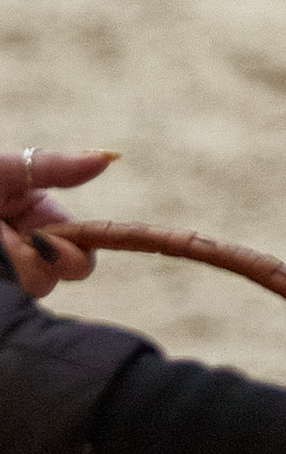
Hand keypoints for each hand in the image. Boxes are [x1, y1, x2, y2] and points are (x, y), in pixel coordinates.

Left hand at [1, 146, 112, 299]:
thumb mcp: (9, 169)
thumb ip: (55, 167)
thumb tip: (107, 158)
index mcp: (43, 221)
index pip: (81, 251)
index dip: (74, 253)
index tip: (47, 241)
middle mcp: (30, 251)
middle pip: (57, 277)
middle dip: (39, 263)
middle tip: (13, 240)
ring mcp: (11, 273)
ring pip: (31, 289)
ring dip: (12, 266)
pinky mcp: (1, 289)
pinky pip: (13, 295)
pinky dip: (6, 282)